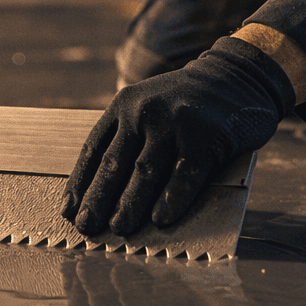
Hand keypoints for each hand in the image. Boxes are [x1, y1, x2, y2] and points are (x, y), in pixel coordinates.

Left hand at [61, 36, 292, 235]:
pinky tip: (161, 220)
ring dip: (129, 205)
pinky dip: (171, 200)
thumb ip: (131, 137)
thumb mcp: (150, 105)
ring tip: (118, 229)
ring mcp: (174, 122)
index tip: (69, 209)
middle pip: (114, 164)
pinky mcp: (203, 136)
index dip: (80, 182)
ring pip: (144, 173)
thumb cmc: (188, 103)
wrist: (236, 76)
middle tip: (86, 227)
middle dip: (98, 200)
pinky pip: (183, 175)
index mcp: (124, 105)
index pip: (94, 149)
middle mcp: (144, 111)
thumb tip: (109, 193)